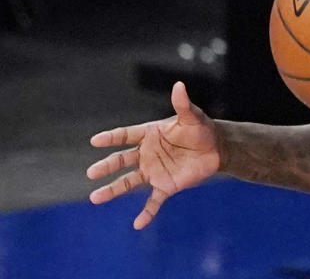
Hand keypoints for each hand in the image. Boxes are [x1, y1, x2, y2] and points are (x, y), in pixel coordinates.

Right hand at [86, 81, 219, 228]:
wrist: (216, 148)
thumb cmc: (201, 129)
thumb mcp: (192, 116)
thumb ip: (183, 104)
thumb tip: (179, 85)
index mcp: (150, 135)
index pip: (126, 135)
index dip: (112, 137)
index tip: (95, 140)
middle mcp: (147, 154)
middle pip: (122, 160)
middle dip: (107, 166)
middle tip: (91, 173)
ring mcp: (154, 171)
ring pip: (129, 182)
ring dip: (113, 190)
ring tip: (95, 198)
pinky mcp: (166, 186)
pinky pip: (154, 202)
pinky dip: (147, 213)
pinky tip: (138, 224)